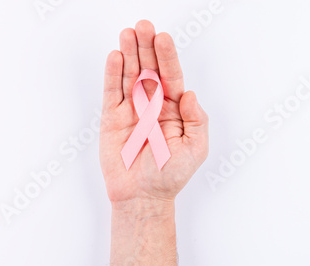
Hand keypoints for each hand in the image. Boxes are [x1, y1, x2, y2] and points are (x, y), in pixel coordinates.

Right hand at [100, 20, 208, 206]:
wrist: (142, 195)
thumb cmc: (170, 175)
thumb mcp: (195, 149)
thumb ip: (196, 120)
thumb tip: (190, 94)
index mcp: (174, 109)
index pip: (171, 76)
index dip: (167, 57)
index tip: (162, 38)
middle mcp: (153, 104)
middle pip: (149, 69)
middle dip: (146, 47)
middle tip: (142, 26)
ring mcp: (131, 109)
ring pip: (130, 75)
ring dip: (129, 54)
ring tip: (127, 34)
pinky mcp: (112, 117)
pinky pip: (112, 92)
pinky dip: (112, 74)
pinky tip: (115, 57)